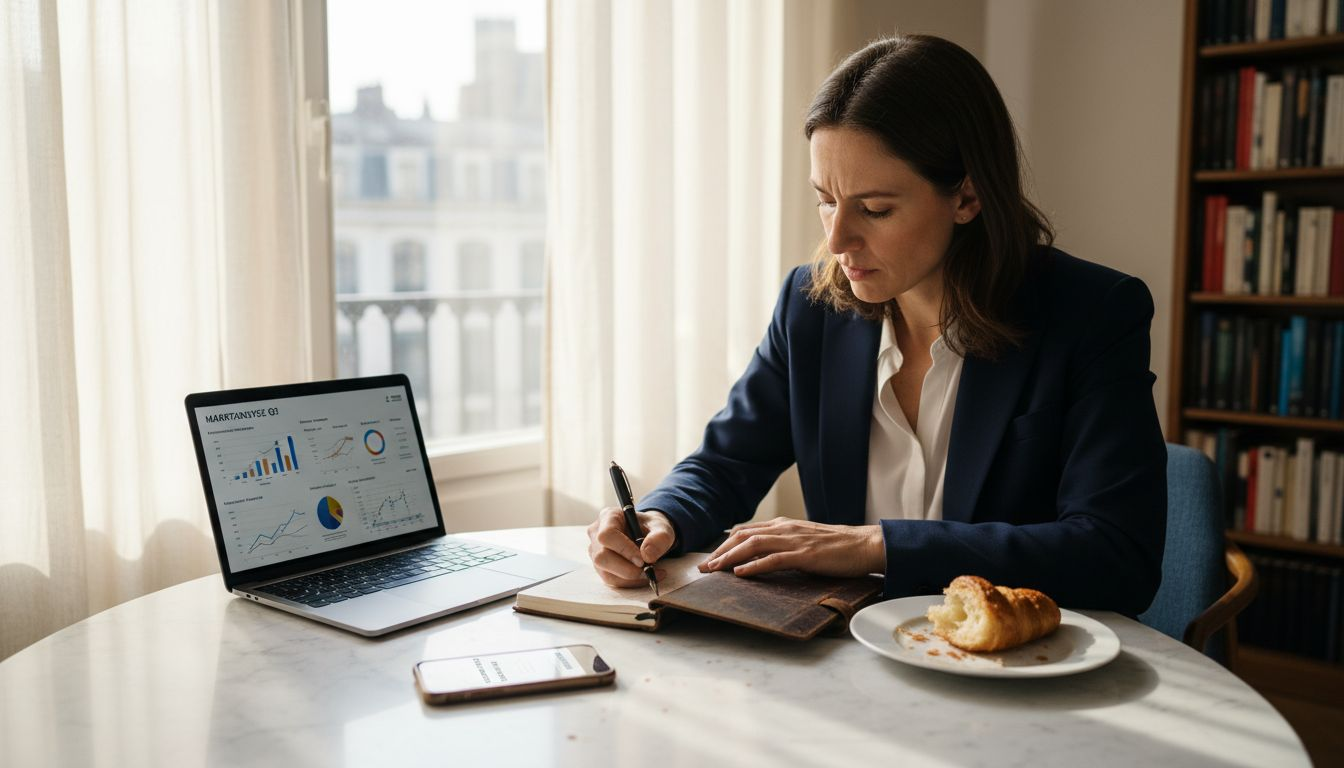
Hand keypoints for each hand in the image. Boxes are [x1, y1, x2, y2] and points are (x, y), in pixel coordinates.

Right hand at [586, 507, 675, 587]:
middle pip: (602, 557)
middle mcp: (596, 534)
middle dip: (627, 569)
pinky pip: (612, 580)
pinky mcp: (601, 566)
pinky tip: (645, 577)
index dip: (623, 550)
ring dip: (631, 578)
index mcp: (608, 517)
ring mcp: (596, 552)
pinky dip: (631, 582)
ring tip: (652, 573)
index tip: (642, 560)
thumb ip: (659, 538)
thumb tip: (647, 556)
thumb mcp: (662, 527)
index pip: (607, 535)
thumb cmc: (651, 527)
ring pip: (606, 572)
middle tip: (648, 570)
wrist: (648, 534)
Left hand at [699, 517, 884, 577]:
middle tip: (704, 568)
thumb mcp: (804, 541)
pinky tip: (740, 574)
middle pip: (742, 536)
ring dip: (729, 558)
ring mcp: (794, 540)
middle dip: (720, 552)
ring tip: (714, 571)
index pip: (746, 532)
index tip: (711, 559)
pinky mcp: (804, 555)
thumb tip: (762, 557)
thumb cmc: (836, 547)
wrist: (864, 545)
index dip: (725, 545)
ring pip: (752, 545)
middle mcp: (785, 529)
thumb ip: (783, 545)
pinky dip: (754, 566)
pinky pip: (773, 559)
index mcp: (783, 525)